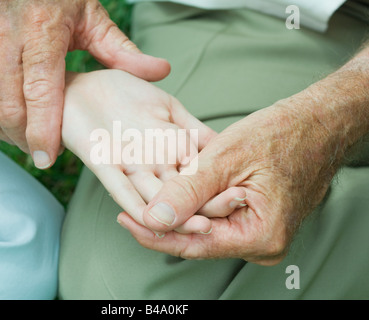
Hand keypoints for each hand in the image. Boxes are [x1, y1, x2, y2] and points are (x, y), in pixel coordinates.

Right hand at [0, 0, 169, 168]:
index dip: (43, 132)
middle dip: (24, 139)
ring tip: (24, 138)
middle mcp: (1, 36)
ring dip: (4, 132)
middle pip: (8, 108)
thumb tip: (160, 71)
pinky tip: (0, 121)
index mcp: (40, 29)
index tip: (48, 158)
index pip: (39, 92)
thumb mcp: (88, 15)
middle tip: (42, 150)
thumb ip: (120, 50)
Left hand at [60, 70, 249, 233]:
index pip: (200, 177)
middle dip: (204, 209)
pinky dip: (138, 207)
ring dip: (178, 217)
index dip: (218, 191)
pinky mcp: (103, 165)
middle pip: (182, 194)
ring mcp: (129, 167)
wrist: (81, 85)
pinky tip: (152, 220)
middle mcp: (153, 165)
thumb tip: (221, 146)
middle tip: (227, 221)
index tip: (241, 199)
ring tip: (201, 228)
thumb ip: (194, 128)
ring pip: (158, 200)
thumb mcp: (169, 106)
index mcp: (171, 151)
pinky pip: (122, 191)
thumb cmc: (124, 92)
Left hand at [118, 94, 343, 264]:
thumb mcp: (227, 159)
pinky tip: (178, 189)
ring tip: (152, 191)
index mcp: (260, 235)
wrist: (318, 124)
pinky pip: (218, 218)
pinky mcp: (256, 221)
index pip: (193, 244)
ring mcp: (260, 233)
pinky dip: (197, 203)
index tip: (125, 219)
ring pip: (205, 227)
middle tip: (130, 203)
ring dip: (181, 208)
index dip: (154, 233)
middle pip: (198, 238)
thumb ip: (188, 192)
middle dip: (166, 219)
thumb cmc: (282, 134)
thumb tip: (153, 219)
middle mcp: (261, 243)